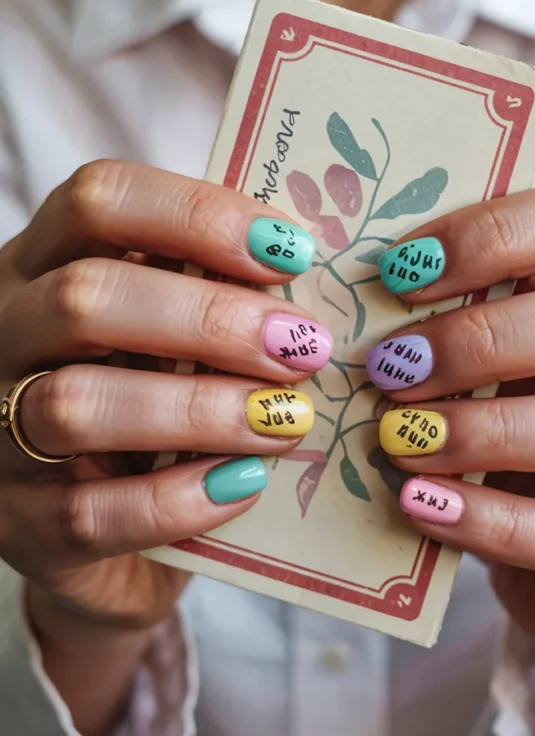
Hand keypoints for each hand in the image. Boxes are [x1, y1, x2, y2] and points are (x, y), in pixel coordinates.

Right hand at [0, 160, 329, 635]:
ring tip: (283, 420)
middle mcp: (4, 333)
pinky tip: (242, 486)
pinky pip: (87, 512)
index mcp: (43, 263)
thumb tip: (303, 272)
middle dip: (210, 319)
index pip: (99, 200)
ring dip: (198, 410)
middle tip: (299, 346)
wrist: (103, 535)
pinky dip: (176, 500)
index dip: (198, 215)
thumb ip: (212, 292)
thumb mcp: (169, 333)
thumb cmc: (150, 406)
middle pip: (85, 297)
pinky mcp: (18, 525)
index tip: (289, 253)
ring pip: (75, 404)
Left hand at [369, 184, 534, 733]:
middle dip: (483, 339)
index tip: (403, 270)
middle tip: (393, 368)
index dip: (495, 234)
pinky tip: (424, 505)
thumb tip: (379, 289)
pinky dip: (492, 521)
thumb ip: (479, 319)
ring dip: (485, 431)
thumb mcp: (516, 363)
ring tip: (399, 440)